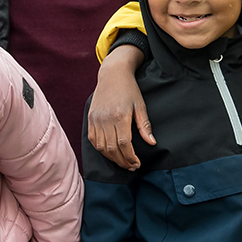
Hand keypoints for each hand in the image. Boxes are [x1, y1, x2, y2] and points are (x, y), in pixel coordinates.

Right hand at [87, 45, 152, 170]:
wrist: (113, 74)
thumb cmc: (129, 89)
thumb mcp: (140, 106)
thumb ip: (145, 126)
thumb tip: (152, 143)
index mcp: (120, 116)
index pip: (124, 144)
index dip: (130, 157)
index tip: (137, 163)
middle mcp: (106, 119)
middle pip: (112, 149)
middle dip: (122, 161)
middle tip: (131, 167)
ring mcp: (96, 119)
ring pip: (101, 147)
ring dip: (111, 158)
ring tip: (122, 162)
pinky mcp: (90, 118)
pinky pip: (93, 139)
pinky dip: (100, 149)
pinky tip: (109, 153)